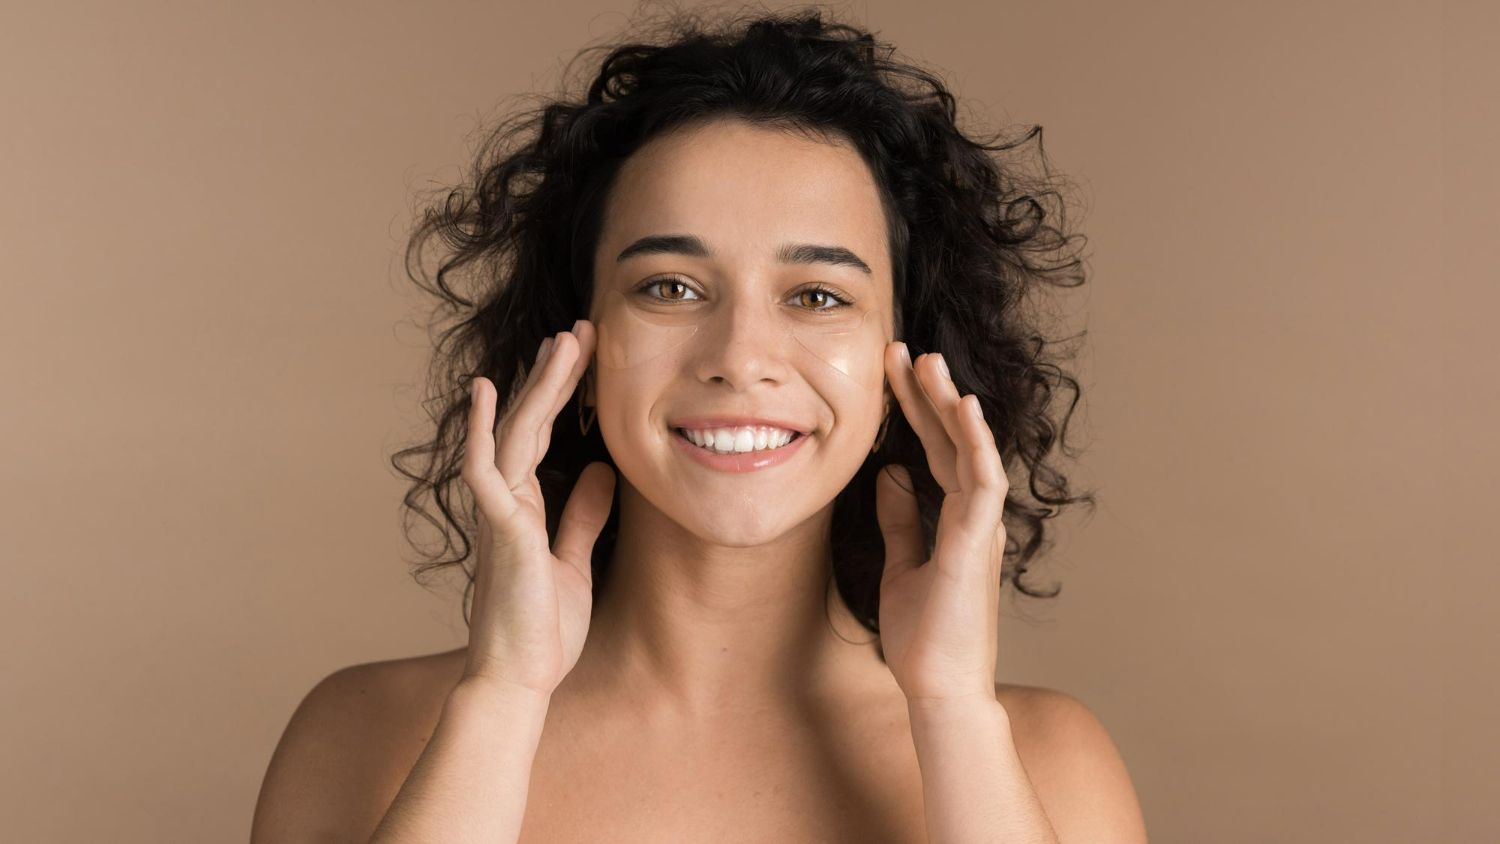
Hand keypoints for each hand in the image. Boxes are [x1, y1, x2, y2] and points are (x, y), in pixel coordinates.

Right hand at [460, 321, 615, 698]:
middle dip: (554, 375)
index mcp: (527, 508)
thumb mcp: (575, 562)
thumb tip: (600, 471)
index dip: (562, 394)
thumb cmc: (542, 630)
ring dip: (538, 388)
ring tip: (560, 343)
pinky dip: (484, 432)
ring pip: (515, 435)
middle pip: (530, 424)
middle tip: (579, 329)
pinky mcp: (502, 532)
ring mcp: (501, 514)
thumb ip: (582, 516)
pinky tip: (487, 394)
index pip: (544, 436)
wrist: (520, 680)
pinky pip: (486, 472)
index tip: (581, 354)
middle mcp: (508, 502)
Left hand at [875, 342, 1009, 705]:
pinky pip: (983, 482)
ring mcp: (980, 528)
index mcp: (955, 519)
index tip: (891, 370)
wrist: (938, 688)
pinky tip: (964, 410)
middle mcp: (974, 516)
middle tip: (902, 349)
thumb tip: (890, 475)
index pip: (934, 449)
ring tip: (927, 362)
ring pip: (970, 451)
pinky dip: (977, 444)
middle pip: (951, 440)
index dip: (915, 409)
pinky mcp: (979, 544)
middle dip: (928, 393)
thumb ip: (900, 520)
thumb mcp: (900, 566)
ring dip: (949, 405)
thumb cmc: (924, 637)